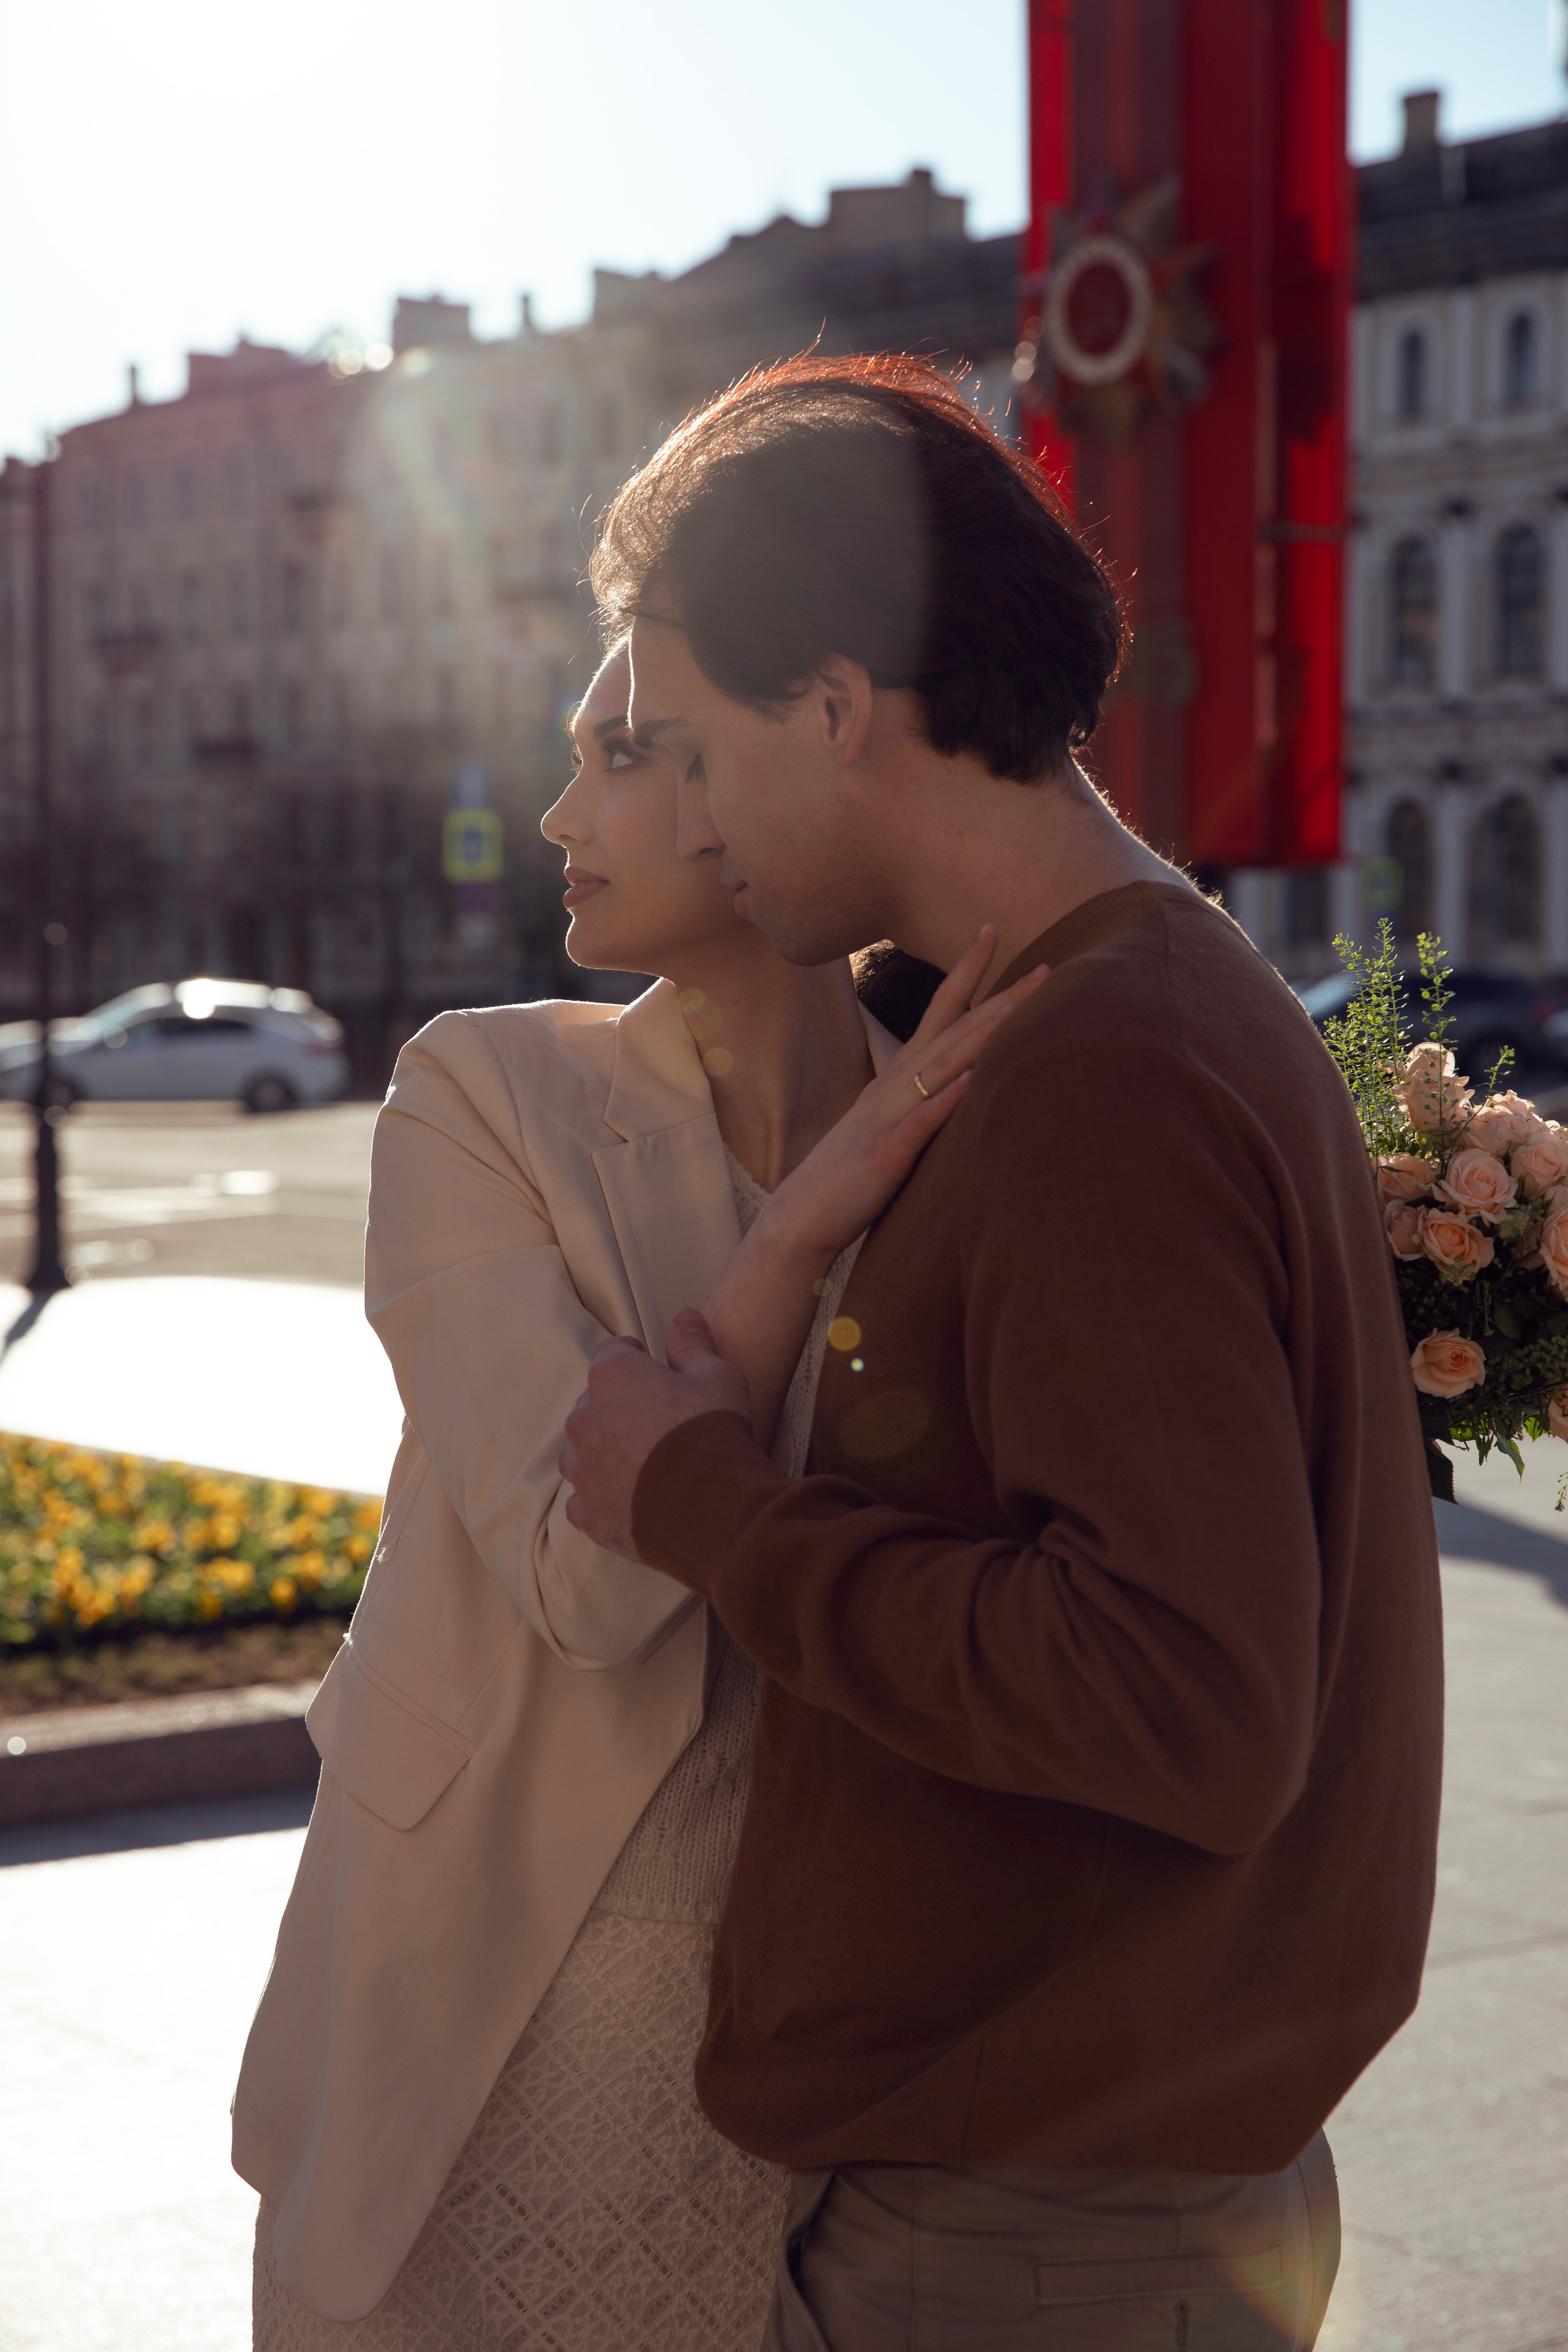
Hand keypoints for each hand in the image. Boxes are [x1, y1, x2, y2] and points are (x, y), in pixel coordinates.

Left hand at [561, 1311, 750, 1558]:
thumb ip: (693, 1344)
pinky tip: (634, 1499)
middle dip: (621, 1408)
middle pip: (596, 1403)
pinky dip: (604, 1496)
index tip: (658, 1374)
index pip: (614, 1352)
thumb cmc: (713, 1432)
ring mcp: (581, 1468)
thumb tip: (684, 1316)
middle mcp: (584, 1418)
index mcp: (612, 1376)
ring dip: (605, 1452)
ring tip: (645, 1464)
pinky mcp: (587, 1511)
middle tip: (661, 1424)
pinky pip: (584, 1499)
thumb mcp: (717, 1376)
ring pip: (582, 1451)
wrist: (711, 1507)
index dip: (639, 1360)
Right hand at [759, 926, 1048, 1266]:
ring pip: (941, 1066)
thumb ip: (925, 1098)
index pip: (938, 1010)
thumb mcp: (892, 1124)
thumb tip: (963, 1078)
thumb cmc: (851, 1174)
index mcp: (899, 1077)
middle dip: (999, 998)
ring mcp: (889, 1117)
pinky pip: (918, 1125)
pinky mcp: (885, 1155)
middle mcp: (895, 1087)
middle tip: (1046, 967)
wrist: (802, 1216)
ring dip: (981, 1035)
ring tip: (1018, 1007)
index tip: (991, 929)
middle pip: (954, 1031)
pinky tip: (969, 1083)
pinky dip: (942, 1102)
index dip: (966, 970)